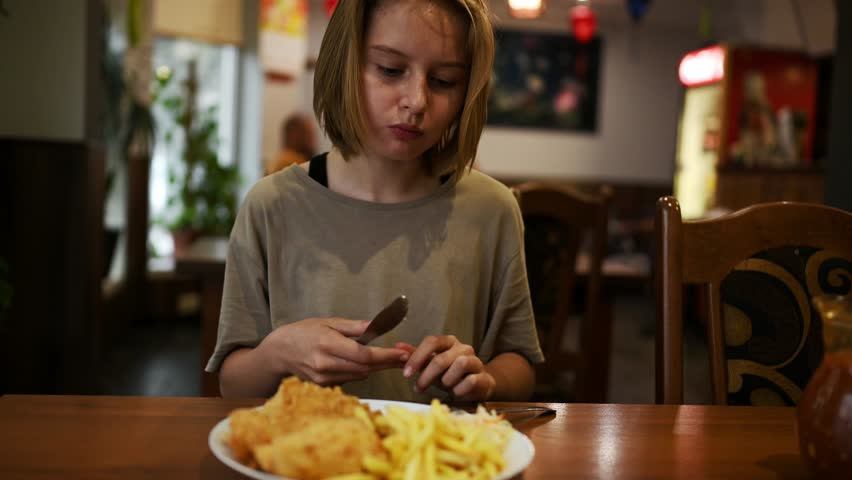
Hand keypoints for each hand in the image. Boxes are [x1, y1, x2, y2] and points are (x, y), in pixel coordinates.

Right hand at [258, 317, 409, 385]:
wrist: (280, 352)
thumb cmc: (304, 332)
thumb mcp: (328, 322)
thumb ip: (354, 327)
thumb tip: (375, 325)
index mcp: (327, 344)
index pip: (363, 355)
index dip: (386, 356)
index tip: (402, 353)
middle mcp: (326, 364)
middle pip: (365, 368)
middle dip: (387, 362)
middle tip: (405, 356)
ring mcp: (324, 378)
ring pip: (360, 375)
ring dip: (376, 367)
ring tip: (391, 358)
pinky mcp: (324, 386)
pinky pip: (350, 379)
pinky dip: (360, 371)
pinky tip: (365, 363)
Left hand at [398, 336, 495, 400]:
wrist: (476, 385)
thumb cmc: (449, 374)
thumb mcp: (431, 364)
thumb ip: (416, 356)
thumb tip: (397, 347)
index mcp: (449, 342)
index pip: (432, 341)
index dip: (417, 357)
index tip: (406, 373)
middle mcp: (463, 348)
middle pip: (442, 358)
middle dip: (427, 376)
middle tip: (418, 388)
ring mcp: (475, 361)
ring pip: (459, 365)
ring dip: (447, 380)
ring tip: (444, 387)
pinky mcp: (484, 376)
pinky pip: (470, 381)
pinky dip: (459, 390)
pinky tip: (456, 393)